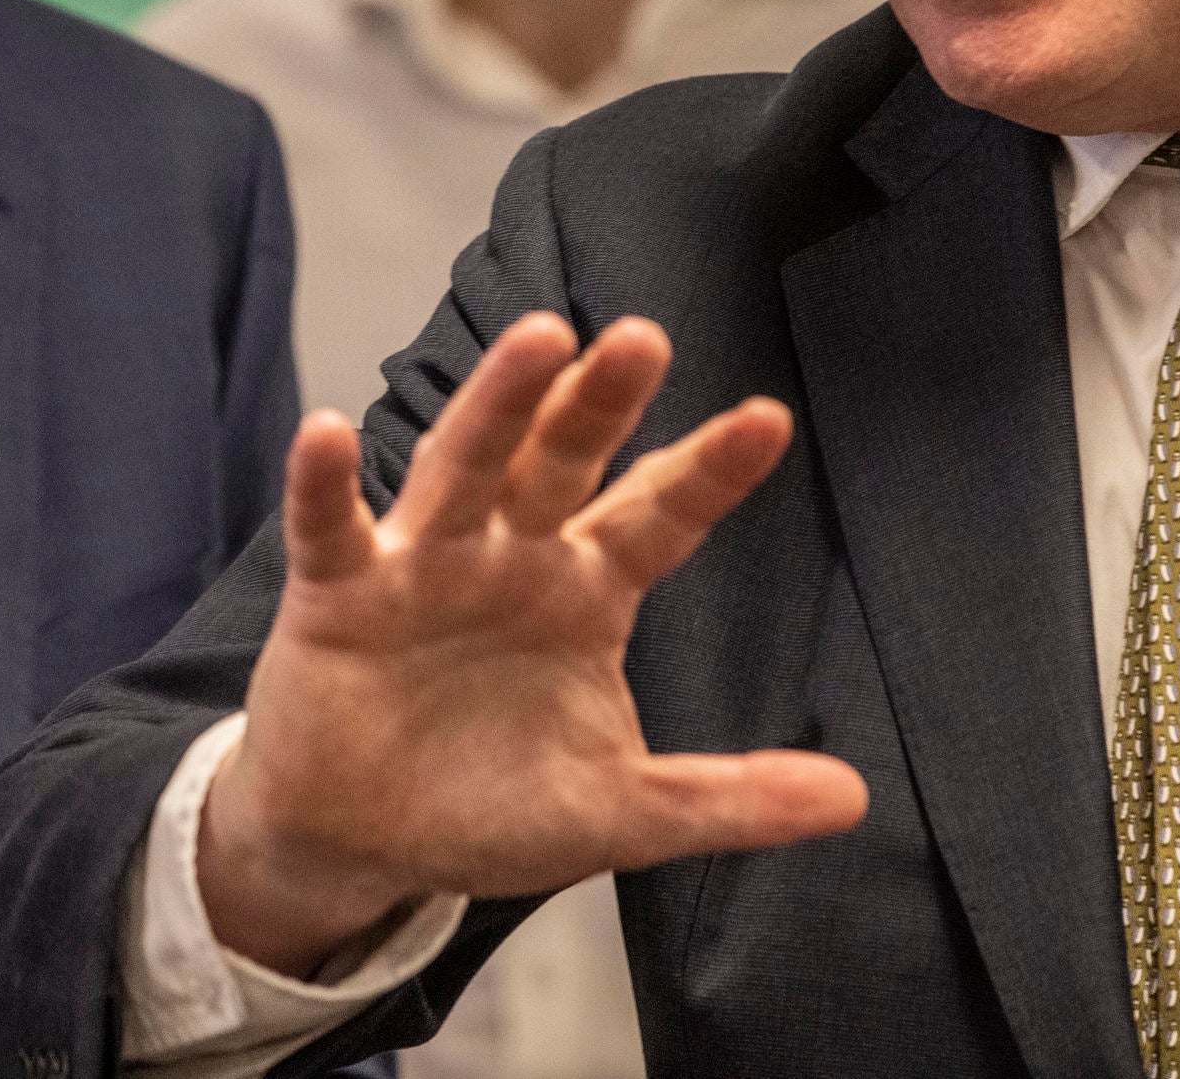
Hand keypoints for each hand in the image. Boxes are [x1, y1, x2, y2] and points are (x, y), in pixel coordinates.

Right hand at [197, 312, 867, 975]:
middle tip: (644, 337)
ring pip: (464, 465)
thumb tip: (856, 799)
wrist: (361, 841)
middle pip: (563, 461)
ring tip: (538, 339)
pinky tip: (326, 431)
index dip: (709, 472)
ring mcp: (423, 562)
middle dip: (600, 402)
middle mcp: (511, 554)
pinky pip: (331, 527)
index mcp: (586, 589)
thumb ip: (727, 798)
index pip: (659, 516)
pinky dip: (324, 481)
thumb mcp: (619, 811)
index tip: (768, 419)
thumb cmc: (489, 806)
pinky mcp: (338, 592)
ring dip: (497, 403)